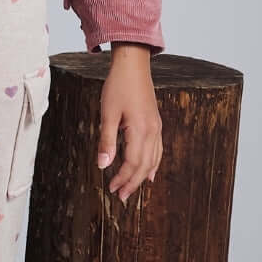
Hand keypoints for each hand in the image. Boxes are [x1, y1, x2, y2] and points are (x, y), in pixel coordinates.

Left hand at [96, 48, 162, 201]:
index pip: (133, 163)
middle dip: (133, 183)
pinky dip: (153, 164)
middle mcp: (152, 131)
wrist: (133, 64)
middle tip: (121, 197)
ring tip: (133, 188)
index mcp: (140, 130)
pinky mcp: (156, 122)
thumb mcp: (107, 113)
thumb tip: (103, 165)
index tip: (111, 189)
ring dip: (142, 176)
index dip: (122, 178)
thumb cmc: (118, 86)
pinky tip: (149, 171)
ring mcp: (156, 127)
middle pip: (145, 165)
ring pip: (154, 159)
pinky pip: (158, 149)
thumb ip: (106, 140)